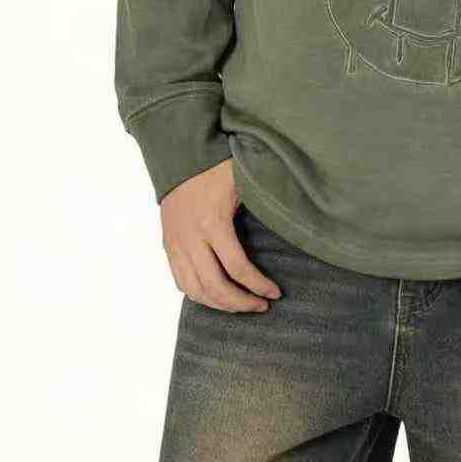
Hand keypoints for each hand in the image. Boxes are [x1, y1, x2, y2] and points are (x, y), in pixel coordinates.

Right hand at [159, 158, 282, 312]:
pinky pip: (181, 281)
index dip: (258, 285)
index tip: (275, 293)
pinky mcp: (169, 246)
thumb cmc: (215, 165)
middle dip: (241, 303)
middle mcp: (191, 239)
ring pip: (195, 290)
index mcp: (213, 223)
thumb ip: (262, 200)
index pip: (238, 268)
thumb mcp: (242, 179)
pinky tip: (216, 295)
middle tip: (261, 305)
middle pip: (215, 288)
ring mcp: (177, 245)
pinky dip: (199, 294)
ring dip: (220, 304)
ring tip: (241, 305)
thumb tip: (292, 214)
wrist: (178, 156)